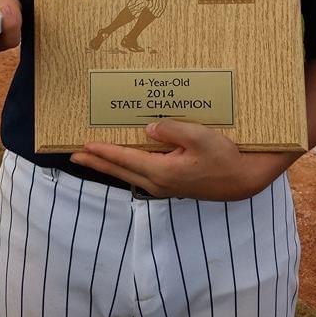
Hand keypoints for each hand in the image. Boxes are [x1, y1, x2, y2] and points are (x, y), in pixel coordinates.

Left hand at [70, 119, 298, 200]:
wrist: (242, 180)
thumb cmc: (223, 157)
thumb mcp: (200, 137)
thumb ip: (172, 130)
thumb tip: (147, 129)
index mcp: (162, 171)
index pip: (124, 159)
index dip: (102, 151)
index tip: (83, 145)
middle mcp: (158, 183)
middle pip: (119, 171)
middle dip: (96, 162)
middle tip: (73, 155)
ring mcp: (163, 187)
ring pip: (127, 175)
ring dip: (108, 166)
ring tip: (91, 157)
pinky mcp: (170, 185)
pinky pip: (138, 176)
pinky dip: (124, 168)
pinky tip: (122, 162)